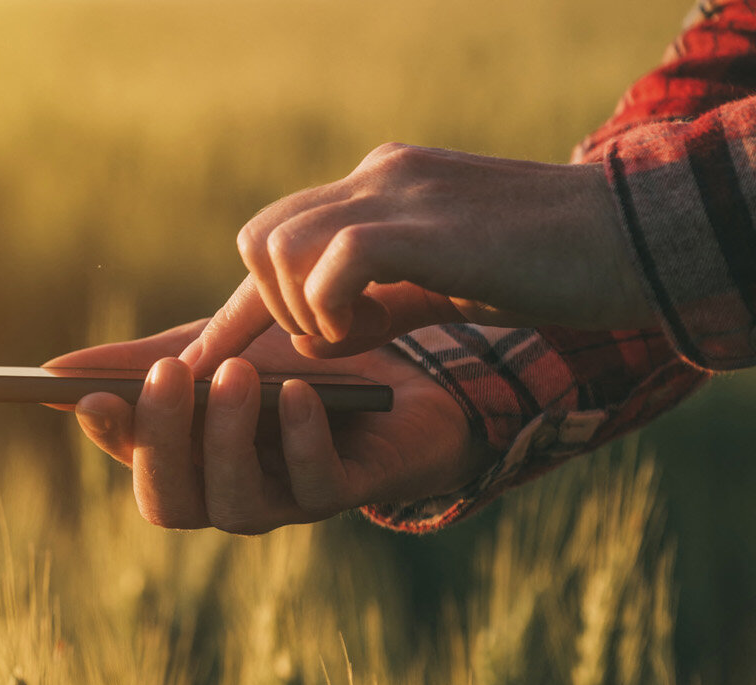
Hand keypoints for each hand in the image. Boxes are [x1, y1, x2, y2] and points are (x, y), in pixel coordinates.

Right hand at [45, 319, 492, 533]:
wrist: (398, 366)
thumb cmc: (291, 365)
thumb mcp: (211, 351)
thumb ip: (140, 364)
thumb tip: (52, 372)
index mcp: (190, 461)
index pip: (134, 464)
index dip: (112, 437)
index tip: (93, 395)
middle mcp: (228, 492)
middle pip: (172, 503)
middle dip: (164, 442)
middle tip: (169, 374)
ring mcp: (285, 499)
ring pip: (237, 507)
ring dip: (229, 440)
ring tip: (234, 375)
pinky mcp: (343, 491)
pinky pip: (314, 487)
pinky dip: (301, 439)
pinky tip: (300, 392)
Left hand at [183, 143, 654, 364]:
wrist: (629, 241)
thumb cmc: (540, 269)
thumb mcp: (440, 280)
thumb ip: (379, 295)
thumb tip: (320, 332)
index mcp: (377, 186)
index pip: (277, 238)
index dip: (236, 308)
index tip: (202, 360)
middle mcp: (374, 177)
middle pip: (259, 237)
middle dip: (265, 308)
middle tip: (327, 345)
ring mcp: (396, 193)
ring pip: (278, 247)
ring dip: (300, 311)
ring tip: (361, 336)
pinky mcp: (421, 225)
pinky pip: (330, 265)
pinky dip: (334, 309)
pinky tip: (376, 328)